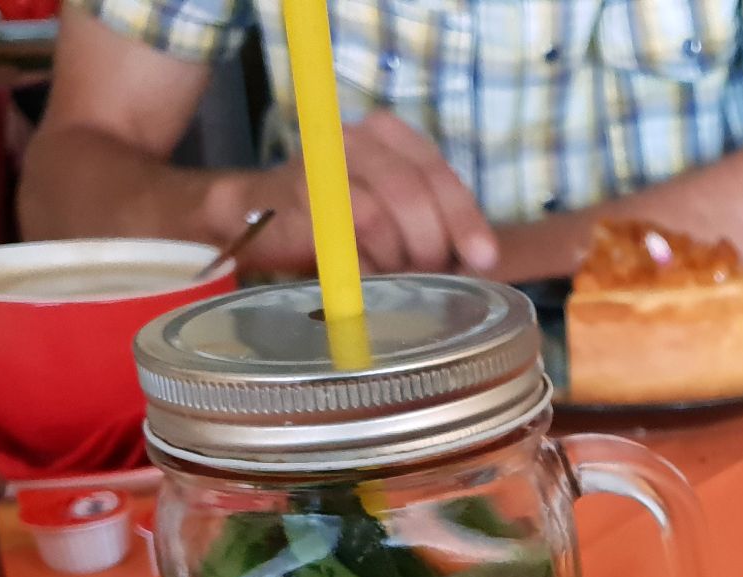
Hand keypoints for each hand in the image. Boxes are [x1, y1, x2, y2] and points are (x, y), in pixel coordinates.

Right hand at [218, 112, 496, 274]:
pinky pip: (339, 235)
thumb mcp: (397, 215)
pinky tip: (366, 275)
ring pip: (379, 213)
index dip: (464, 219)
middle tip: (429, 275)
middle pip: (413, 193)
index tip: (483, 259)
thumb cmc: (340, 220)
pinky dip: (361, 262)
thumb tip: (479, 264)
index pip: (439, 174)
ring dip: (392, 256)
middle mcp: (358, 137)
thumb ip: (434, 227)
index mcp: (390, 135)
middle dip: (428, 244)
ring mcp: (324, 161)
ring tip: (391, 273)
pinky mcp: (299, 195)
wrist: (259, 215)